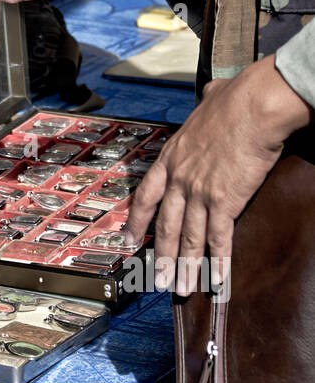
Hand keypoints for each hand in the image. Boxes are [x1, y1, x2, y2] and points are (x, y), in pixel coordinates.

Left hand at [124, 56, 311, 294]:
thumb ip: (205, 104)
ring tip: (181, 288)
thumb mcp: (209, 100)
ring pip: (188, 239)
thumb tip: (212, 94)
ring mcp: (199, 193)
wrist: (253, 106)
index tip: (128, 240)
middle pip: (164, 226)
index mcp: (172, 157)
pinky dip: (218, 263)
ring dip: (185, 267)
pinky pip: (219, 239)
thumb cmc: (235, 99)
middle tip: (157, 279)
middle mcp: (179, 179)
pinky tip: (218, 281)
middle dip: (160, 256)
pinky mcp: (225, 202)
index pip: (146, 196)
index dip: (136, 221)